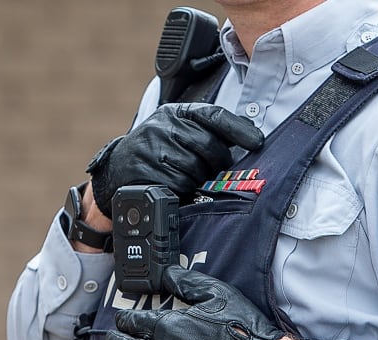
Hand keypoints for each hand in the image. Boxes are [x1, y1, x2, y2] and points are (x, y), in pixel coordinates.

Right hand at [86, 103, 263, 216]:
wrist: (119, 168)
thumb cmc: (159, 149)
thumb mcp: (180, 130)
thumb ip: (210, 129)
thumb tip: (251, 132)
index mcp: (176, 112)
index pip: (213, 115)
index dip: (238, 129)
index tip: (258, 142)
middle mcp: (163, 126)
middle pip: (208, 145)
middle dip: (218, 162)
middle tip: (216, 171)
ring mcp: (152, 148)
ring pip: (195, 168)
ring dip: (199, 178)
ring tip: (192, 177)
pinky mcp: (145, 171)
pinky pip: (178, 184)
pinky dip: (184, 189)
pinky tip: (178, 185)